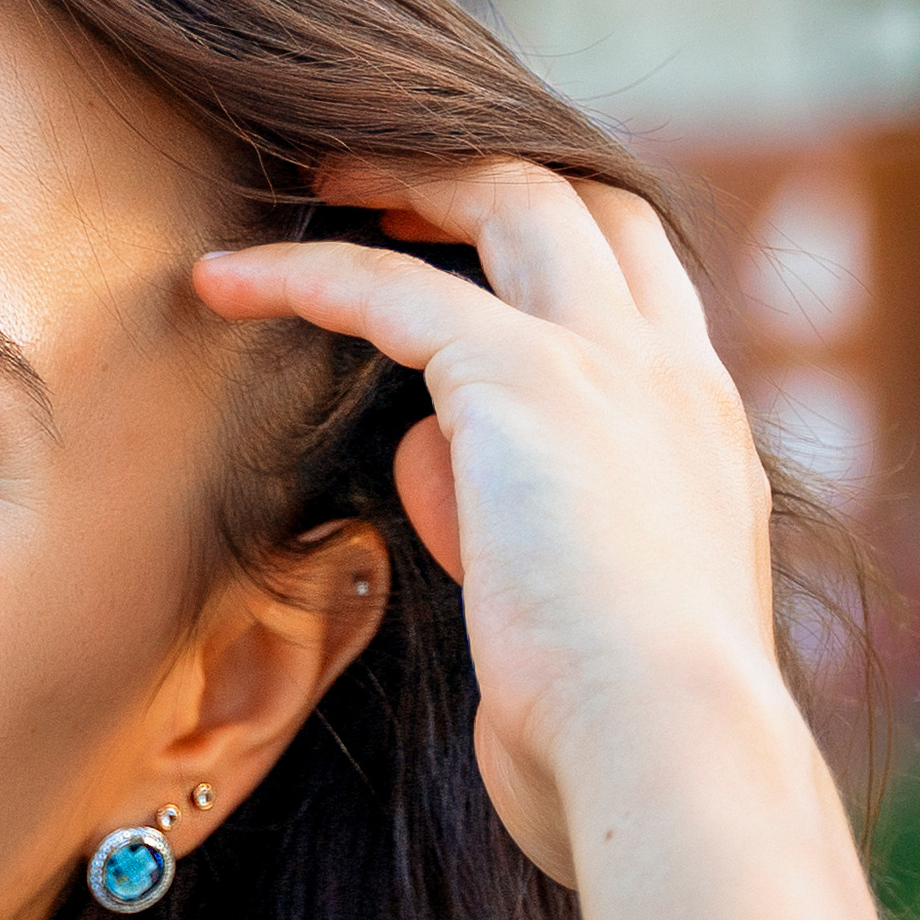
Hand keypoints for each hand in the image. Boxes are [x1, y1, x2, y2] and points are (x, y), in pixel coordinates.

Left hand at [193, 161, 780, 885]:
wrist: (666, 750)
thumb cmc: (610, 721)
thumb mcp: (561, 602)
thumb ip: (499, 515)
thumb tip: (426, 454)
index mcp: (699, 428)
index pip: (636, 278)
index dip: (551, 235)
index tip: (456, 240)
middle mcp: (671, 374)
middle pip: (584, 201)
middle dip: (479, 169)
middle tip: (376, 177)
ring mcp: (610, 365)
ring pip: (509, 200)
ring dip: (401, 176)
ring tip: (308, 179)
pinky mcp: (527, 382)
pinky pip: (393, 289)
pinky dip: (302, 273)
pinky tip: (221, 281)